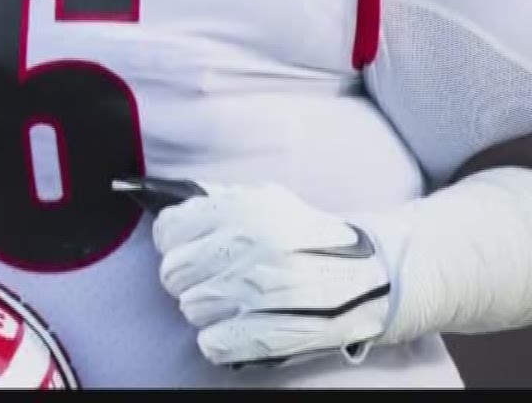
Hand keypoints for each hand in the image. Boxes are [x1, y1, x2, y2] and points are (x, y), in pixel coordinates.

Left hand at [151, 181, 393, 369]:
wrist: (376, 277)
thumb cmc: (311, 239)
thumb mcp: (269, 202)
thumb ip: (218, 202)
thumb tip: (168, 209)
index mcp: (243, 208)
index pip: (169, 230)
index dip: (174, 243)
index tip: (187, 249)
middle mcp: (248, 247)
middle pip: (173, 273)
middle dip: (190, 278)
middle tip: (215, 279)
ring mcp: (257, 292)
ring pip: (190, 309)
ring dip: (209, 309)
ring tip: (238, 302)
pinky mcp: (268, 333)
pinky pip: (211, 343)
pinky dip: (220, 340)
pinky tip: (241, 327)